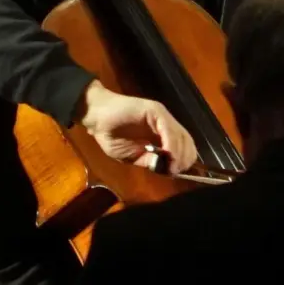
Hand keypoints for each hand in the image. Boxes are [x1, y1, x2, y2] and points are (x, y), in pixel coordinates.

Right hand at [77, 81, 197, 174]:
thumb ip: (149, 161)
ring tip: (171, 166)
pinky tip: (166, 155)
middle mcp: (166, 124)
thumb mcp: (132, 156)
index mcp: (162, 134)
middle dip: (184, 159)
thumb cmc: (111, 135)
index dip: (183, 161)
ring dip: (179, 154)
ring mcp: (161, 116)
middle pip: (187, 142)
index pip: (183, 147)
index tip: (175, 173)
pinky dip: (171, 144)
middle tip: (174, 171)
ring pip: (182, 136)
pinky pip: (169, 129)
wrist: (96, 118)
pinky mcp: (155, 111)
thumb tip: (167, 169)